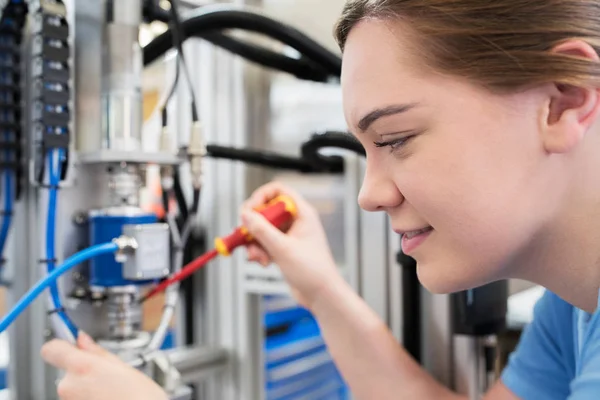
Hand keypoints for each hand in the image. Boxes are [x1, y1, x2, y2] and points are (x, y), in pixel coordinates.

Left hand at [41, 332, 167, 399]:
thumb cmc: (140, 398)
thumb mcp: (124, 367)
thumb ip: (97, 352)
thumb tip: (82, 341)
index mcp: (82, 367)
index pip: (52, 349)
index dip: (62, 344)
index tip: (72, 343)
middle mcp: (69, 386)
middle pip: (67, 370)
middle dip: (83, 370)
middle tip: (106, 374)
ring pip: (73, 387)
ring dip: (88, 386)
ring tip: (111, 390)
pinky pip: (77, 399)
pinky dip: (90, 397)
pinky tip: (107, 398)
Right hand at [241, 181, 342, 308]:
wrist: (322, 296)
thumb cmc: (312, 271)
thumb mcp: (282, 249)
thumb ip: (262, 230)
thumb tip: (245, 215)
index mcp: (302, 213)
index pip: (278, 190)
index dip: (261, 196)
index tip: (248, 211)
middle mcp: (296, 221)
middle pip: (266, 210)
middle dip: (253, 225)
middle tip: (244, 235)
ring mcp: (289, 236)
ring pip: (262, 229)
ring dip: (254, 242)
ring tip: (256, 257)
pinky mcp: (284, 249)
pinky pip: (264, 242)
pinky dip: (259, 251)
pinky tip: (262, 262)